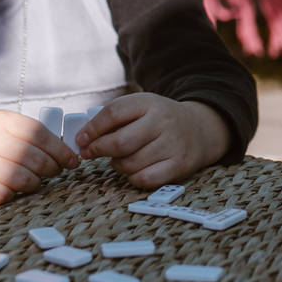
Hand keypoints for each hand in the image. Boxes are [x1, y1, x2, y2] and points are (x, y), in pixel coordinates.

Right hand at [0, 109, 82, 205]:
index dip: (60, 150)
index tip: (72, 161)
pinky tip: (11, 188)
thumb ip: (29, 135)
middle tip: (55, 172)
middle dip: (52, 168)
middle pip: (36, 158)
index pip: (40, 135)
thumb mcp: (0, 127)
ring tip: (33, 181)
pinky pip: (9, 194)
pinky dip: (15, 194)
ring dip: (36, 183)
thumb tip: (67, 154)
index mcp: (0, 120)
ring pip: (26, 179)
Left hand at [78, 94, 230, 188]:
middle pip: (120, 142)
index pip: (113, 113)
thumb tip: (83, 138)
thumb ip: (115, 117)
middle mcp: (163, 121)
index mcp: (149, 102)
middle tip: (89, 153)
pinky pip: (146, 179)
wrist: (200, 128)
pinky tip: (134, 171)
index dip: (92, 129)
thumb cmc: (160, 120)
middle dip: (98, 150)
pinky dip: (133, 178)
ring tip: (119, 159)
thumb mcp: (141, 107)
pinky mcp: (180, 164)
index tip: (81, 139)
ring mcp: (173, 144)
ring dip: (117, 165)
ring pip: (131, 163)